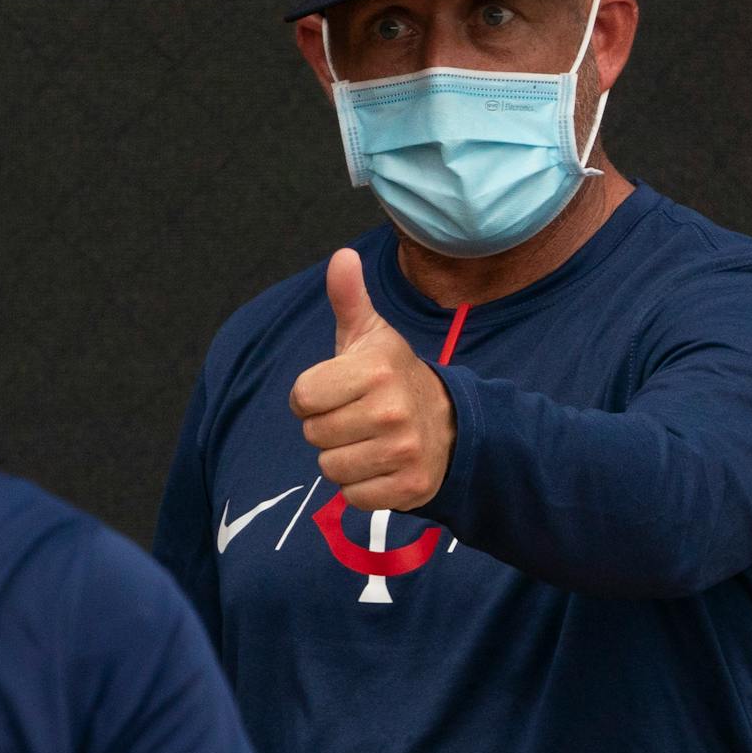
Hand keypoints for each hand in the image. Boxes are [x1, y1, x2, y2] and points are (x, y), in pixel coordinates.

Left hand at [289, 249, 457, 511]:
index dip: (312, 396)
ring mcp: (403, 451)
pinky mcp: (409, 487)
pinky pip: (353, 496)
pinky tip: (381, 465)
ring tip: (368, 440)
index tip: (336, 390)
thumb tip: (341, 256)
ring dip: (342, 458)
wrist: (449, 424)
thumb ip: (349, 297)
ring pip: (330, 468)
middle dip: (327, 428)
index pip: (302, 397)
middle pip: (313, 435)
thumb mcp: (370, 335)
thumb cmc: (392, 377)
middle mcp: (391, 409)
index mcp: (375, 369)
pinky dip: (361, 486)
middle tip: (357, 417)